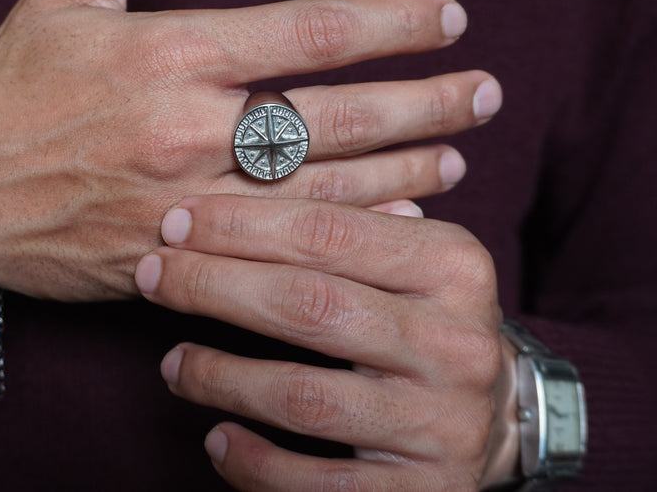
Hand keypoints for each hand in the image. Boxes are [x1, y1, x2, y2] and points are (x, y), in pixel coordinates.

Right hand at [0, 0, 500, 344]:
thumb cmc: (10, 84)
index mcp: (170, 52)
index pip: (312, 29)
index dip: (393, 22)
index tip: (449, 16)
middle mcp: (189, 127)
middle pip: (338, 115)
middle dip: (426, 103)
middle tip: (486, 92)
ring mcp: (189, 201)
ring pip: (326, 188)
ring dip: (404, 170)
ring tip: (457, 154)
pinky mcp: (181, 258)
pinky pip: (284, 248)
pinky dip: (348, 233)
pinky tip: (398, 220)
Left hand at [135, 194, 516, 490]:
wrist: (504, 421)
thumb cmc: (426, 324)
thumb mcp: (410, 264)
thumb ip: (345, 227)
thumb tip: (226, 192)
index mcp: (454, 265)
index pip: (329, 231)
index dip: (240, 223)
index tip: (175, 219)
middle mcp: (455, 342)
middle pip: (308, 304)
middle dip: (213, 285)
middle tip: (152, 274)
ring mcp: (441, 424)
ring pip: (302, 396)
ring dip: (219, 377)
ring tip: (173, 363)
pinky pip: (315, 483)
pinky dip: (254, 462)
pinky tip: (217, 438)